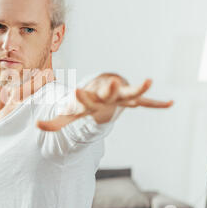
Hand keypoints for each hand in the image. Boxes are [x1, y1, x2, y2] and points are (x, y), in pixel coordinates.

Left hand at [37, 75, 173, 131]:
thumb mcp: (70, 115)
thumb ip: (55, 121)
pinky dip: (157, 103)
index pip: (83, 99)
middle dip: (108, 89)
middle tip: (110, 82)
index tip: (76, 91)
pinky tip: (170, 103)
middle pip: (106, 92)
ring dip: (139, 87)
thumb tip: (36, 126)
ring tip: (149, 81)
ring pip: (130, 92)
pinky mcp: (131, 98)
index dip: (80, 97)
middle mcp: (104, 95)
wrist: (101, 88)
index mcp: (90, 100)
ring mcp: (120, 96)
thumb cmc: (86, 104)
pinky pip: (146, 102)